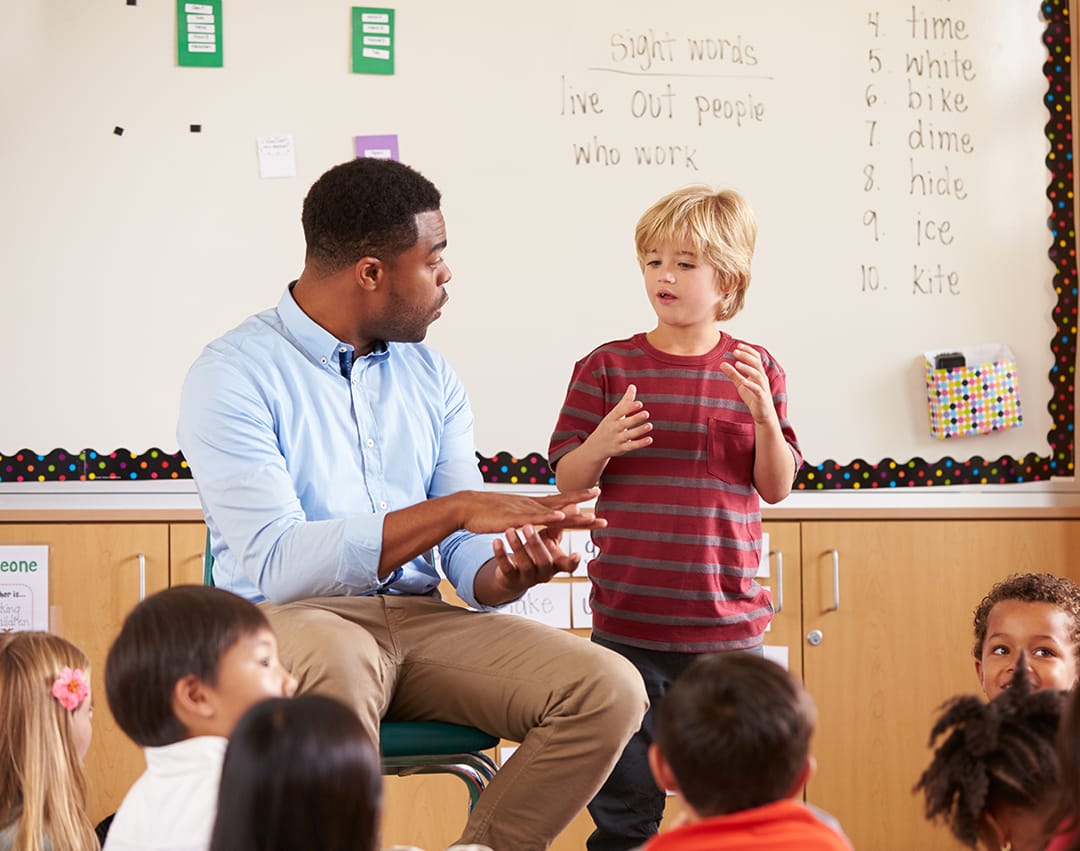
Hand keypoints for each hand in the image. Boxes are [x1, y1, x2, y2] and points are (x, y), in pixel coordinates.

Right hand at [459, 488, 605, 534]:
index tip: (596, 491)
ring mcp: (524, 511)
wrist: (467, 507)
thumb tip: (537, 519)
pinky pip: (535, 518)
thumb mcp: (513, 515)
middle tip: (602, 500)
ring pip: (553, 512)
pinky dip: (548, 517)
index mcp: (533, 505)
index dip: (579, 497)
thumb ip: (528, 517)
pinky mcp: (514, 518)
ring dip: (573, 513)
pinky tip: (561, 516)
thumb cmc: (488, 513)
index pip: (560, 500)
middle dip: (583, 503)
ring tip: (590, 514)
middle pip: (563, 504)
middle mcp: (532, 505)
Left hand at [469, 491, 605, 606]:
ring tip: (509, 530)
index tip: (577, 554)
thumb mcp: (547, 540)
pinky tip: (496, 541)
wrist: (512, 574)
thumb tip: (575, 507)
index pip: (568, 565)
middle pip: (544, 561)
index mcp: (555, 564)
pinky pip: (505, 567)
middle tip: (528, 526)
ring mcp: (526, 576)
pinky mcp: (510, 577)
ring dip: (517, 545)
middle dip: (536, 543)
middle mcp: (543, 572)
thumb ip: (559, 525)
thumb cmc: (534, 553)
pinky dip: (500, 553)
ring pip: (524, 563)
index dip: (573, 561)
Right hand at [582, 384, 652, 461]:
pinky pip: (631, 446)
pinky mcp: (621, 449)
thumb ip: (625, 401)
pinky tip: (650, 439)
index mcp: (611, 418)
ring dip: (639, 431)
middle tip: (646, 413)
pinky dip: (640, 444)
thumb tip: (633, 386)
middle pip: (624, 423)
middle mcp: (613, 429)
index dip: (629, 408)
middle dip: (635, 419)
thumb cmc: (609, 426)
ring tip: (650, 425)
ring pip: (628, 435)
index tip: (639, 403)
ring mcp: (616, 439)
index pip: (619, 412)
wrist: (595, 447)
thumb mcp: (614, 414)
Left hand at [719, 344, 777, 424]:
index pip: (756, 358)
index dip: (748, 351)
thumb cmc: (753, 398)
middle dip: (746, 356)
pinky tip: (743, 381)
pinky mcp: (762, 397)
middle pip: (757, 363)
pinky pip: (757, 389)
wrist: (763, 414)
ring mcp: (763, 387)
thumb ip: (733, 374)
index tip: (738, 345)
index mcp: (758, 373)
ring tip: (737, 363)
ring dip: (747, 368)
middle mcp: (762, 378)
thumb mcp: (740, 384)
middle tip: (735, 351)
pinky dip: (750, 384)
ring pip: (758, 375)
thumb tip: (722, 363)